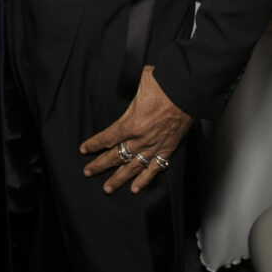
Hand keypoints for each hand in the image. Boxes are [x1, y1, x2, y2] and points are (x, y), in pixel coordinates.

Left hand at [79, 66, 191, 193]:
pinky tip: (136, 188)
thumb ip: (127, 89)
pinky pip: (154, 169)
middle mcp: (140, 139)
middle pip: (115, 156)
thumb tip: (120, 82)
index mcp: (131, 123)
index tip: (84, 149)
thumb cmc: (164, 84)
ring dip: (118, 178)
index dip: (94, 144)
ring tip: (108, 188)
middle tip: (88, 172)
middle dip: (100, 165)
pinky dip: (144, 180)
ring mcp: (154, 147)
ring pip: (132, 168)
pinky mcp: (167, 150)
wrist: (187, 92)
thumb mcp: (138, 82)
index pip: (107, 138)